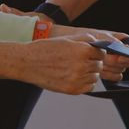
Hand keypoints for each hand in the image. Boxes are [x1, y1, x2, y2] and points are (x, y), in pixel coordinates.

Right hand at [0, 4, 128, 81]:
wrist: (26, 62)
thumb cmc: (44, 49)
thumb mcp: (65, 39)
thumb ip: (84, 39)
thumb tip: (99, 44)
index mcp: (82, 50)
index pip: (102, 53)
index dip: (96, 53)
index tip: (89, 54)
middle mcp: (82, 65)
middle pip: (99, 66)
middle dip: (92, 63)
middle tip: (79, 61)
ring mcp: (77, 79)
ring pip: (95, 77)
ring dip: (89, 73)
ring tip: (74, 69)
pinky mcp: (72, 89)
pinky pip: (89, 87)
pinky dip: (85, 83)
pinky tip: (73, 77)